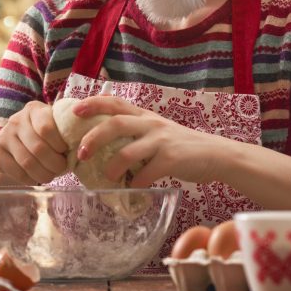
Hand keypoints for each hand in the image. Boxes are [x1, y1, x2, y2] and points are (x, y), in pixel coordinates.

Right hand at [0, 101, 68, 184]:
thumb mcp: (57, 128)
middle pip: (38, 148)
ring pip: (27, 162)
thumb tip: (85, 144)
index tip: (66, 152)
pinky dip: (30, 178)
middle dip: (54, 163)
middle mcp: (16, 119)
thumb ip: (69, 131)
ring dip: (44, 173)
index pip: (46, 127)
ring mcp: (4, 135)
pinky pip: (16, 171)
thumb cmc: (47, 137)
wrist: (21, 145)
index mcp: (34, 109)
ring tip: (51, 175)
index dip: (60, 144)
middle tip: (61, 169)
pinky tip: (36, 177)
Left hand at [71, 96, 224, 186]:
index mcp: (144, 116)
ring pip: (128, 151)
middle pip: (115, 124)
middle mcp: (151, 124)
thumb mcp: (156, 130)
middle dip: (94, 138)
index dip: (93, 103)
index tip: (74, 111)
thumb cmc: (180, 145)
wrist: (216, 154)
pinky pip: (148, 172)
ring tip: (106, 177)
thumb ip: (134, 132)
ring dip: (112, 166)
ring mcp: (162, 141)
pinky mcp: (173, 159)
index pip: (114, 102)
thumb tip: (101, 143)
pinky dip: (136, 182)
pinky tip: (133, 187)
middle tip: (81, 153)